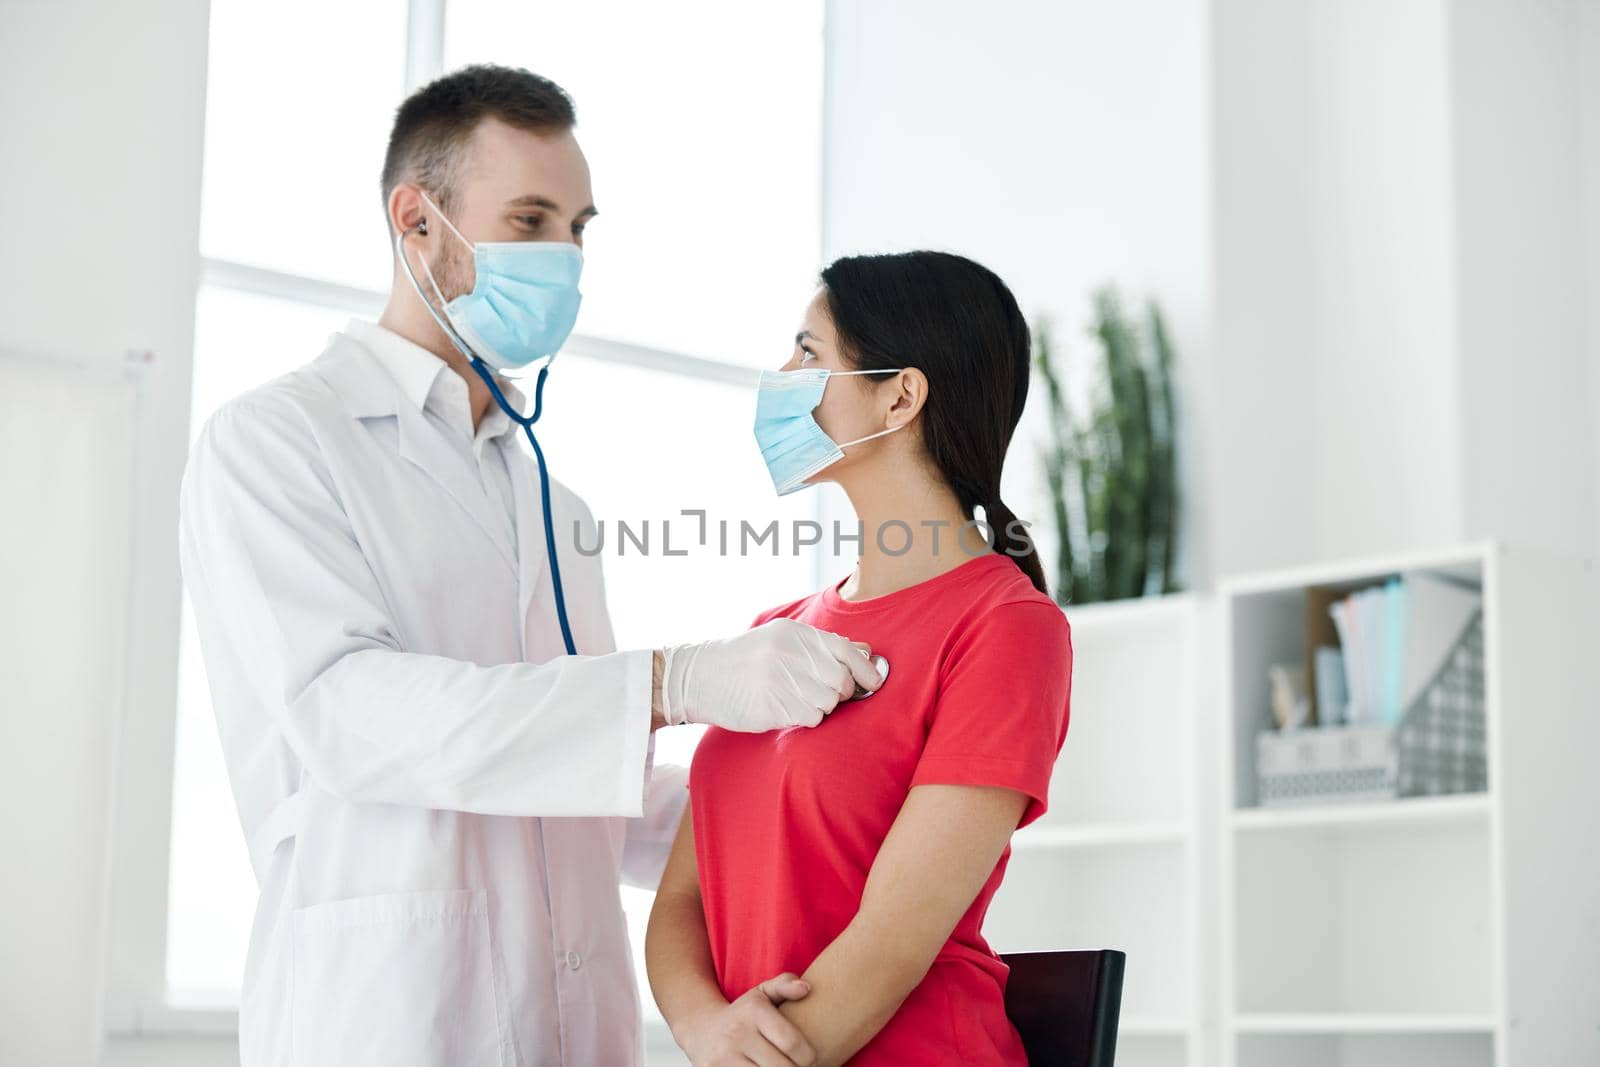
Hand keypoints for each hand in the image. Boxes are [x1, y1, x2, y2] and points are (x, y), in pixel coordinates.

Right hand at [661, 618, 883, 732]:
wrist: (700, 677)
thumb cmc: (746, 658)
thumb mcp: (781, 638)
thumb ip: (822, 644)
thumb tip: (865, 651)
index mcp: (794, 634)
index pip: (846, 650)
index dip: (867, 669)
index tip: (876, 682)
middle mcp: (788, 654)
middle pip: (840, 681)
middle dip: (841, 692)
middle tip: (824, 692)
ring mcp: (777, 681)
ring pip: (827, 703)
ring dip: (821, 706)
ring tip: (799, 699)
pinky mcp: (769, 707)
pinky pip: (809, 719)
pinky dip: (805, 718)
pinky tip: (786, 709)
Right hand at [676, 973, 816, 1066]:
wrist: (702, 1031)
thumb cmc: (744, 1014)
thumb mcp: (762, 994)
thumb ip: (785, 986)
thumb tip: (806, 989)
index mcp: (753, 1011)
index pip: (791, 1043)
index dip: (809, 1056)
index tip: (810, 1058)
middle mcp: (736, 1034)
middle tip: (798, 1066)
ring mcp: (723, 1058)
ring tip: (782, 1066)